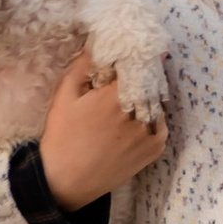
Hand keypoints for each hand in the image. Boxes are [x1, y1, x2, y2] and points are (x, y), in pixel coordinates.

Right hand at [40, 48, 169, 210]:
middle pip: (149, 84)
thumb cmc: (62, 136)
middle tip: (133, 77)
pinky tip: (135, 122)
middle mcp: (137, 113)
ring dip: (148, 99)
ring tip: (132, 102)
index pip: (137, 65)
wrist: (66, 181)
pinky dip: (152, 120)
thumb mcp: (64, 96)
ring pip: (156, 104)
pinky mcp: (154, 149)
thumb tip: (97, 43)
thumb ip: (82, 66)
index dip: (136, 59)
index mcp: (115, 96)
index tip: (137, 53)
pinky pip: (160, 125)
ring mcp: (149, 133)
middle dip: (143, 77)